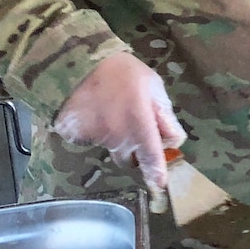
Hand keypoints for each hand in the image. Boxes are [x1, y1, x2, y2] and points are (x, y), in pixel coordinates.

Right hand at [53, 52, 185, 188]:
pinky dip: (95, 130)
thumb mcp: (153, 87)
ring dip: (115, 137)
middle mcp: (118, 137)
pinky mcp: (76, 136)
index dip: (156, 173)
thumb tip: (173, 140)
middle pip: (129, 159)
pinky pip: (91, 139)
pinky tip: (96, 110)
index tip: (159, 186)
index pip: (151, 158)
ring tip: (113, 109)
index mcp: (139, 125)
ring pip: (110, 148)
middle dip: (135, 153)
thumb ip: (164, 115)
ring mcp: (96, 138)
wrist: (76, 62)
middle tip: (135, 130)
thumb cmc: (123, 72)